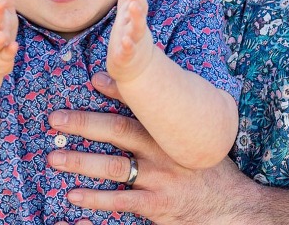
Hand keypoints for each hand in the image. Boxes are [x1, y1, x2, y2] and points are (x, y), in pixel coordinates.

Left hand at [48, 72, 251, 224]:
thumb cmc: (206, 167)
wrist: (233, 207)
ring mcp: (159, 181)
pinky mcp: (156, 207)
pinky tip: (74, 196)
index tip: (92, 80)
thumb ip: (168, 115)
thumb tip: (140, 84)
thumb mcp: (193, 137)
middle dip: (84, 124)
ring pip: (114, 168)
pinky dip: (96, 200)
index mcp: (169, 132)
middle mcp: (162, 153)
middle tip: (56, 120)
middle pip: (118, 133)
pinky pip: (120, 203)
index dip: (116, 92)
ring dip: (80, 162)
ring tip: (54, 158)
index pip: (141, 107)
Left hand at [107, 0, 156, 82]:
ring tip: (133, 6)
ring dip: (136, 17)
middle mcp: (137, 27)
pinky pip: (128, 51)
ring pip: (137, 28)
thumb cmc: (130, 38)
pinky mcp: (127, 57)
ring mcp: (135, 42)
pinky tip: (126, 41)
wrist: (136, 70)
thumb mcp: (128, 16)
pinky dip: (128, 46)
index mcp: (135, 17)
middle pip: (140, 8)